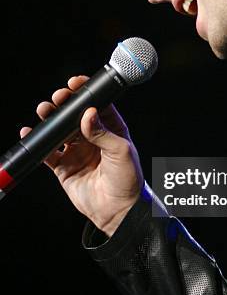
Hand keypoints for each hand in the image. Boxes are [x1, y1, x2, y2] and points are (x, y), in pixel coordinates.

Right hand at [20, 76, 142, 236]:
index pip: (96, 104)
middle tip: (58, 98)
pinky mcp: (64, 166)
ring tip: (44, 111)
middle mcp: (93, 137)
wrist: (118, 211)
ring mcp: (77, 151)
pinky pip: (48, 151)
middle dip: (64, 103)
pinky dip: (38, 141)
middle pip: (75, 114)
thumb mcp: (121, 151)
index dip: (85, 92)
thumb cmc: (128, 180)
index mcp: (111, 129)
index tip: (75, 83)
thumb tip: (88, 113)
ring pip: (59, 129)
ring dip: (50, 119)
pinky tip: (31, 131)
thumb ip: (103, 132)